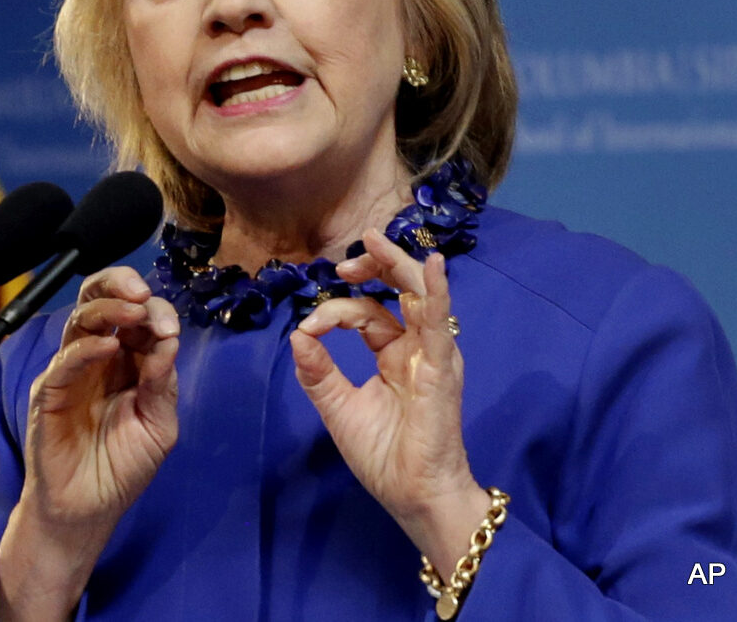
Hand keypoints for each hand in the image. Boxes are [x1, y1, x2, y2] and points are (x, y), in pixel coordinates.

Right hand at [0, 266, 179, 620]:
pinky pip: (63, 362)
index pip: (136, 317)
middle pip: (99, 301)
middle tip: (143, 292)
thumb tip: (169, 341)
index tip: (171, 326)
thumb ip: (163, 384)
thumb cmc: (121, 469)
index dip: (155, 311)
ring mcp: (70, 373)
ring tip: (133, 311)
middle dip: (120, 285)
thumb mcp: (158, 426)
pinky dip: (85, 349)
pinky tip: (108, 347)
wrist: (87, 511)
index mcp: (125, 361)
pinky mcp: (49, 394)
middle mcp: (96, 358)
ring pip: (80, 321)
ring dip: (108, 309)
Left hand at [289, 230, 488, 577]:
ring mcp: (431, 356)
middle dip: (375, 266)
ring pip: (418, 297)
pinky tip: (433, 268)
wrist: (412, 496)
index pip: (367, 314)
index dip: (335, 311)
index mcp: (394, 355)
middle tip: (346, 259)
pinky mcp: (440, 369)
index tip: (308, 329)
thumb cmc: (383, 457)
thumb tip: (297, 333)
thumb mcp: (338, 407)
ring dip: (397, 265)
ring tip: (374, 240)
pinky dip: (437, 294)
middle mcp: (416, 349)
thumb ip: (318, 371)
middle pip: (400, 291)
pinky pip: (438, 325)